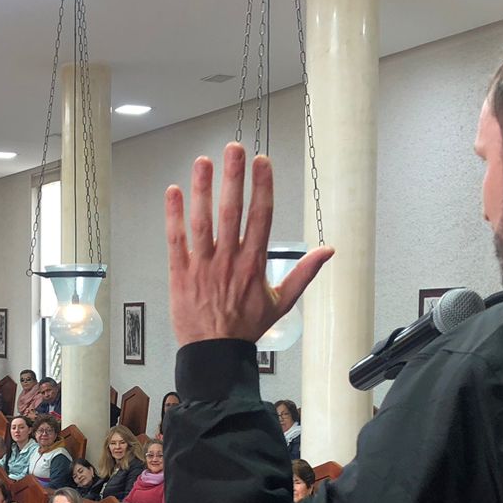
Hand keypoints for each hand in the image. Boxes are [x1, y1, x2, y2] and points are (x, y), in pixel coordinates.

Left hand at [165, 144, 332, 345]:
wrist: (214, 353)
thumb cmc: (245, 329)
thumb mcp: (281, 303)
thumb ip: (303, 273)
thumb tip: (328, 252)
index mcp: (253, 264)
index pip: (261, 217)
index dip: (262, 187)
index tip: (262, 163)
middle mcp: (228, 260)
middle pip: (231, 211)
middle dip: (233, 177)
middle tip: (234, 148)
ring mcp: (202, 265)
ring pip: (202, 221)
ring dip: (202, 189)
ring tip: (204, 161)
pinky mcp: (180, 273)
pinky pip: (175, 239)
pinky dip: (173, 215)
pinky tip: (173, 191)